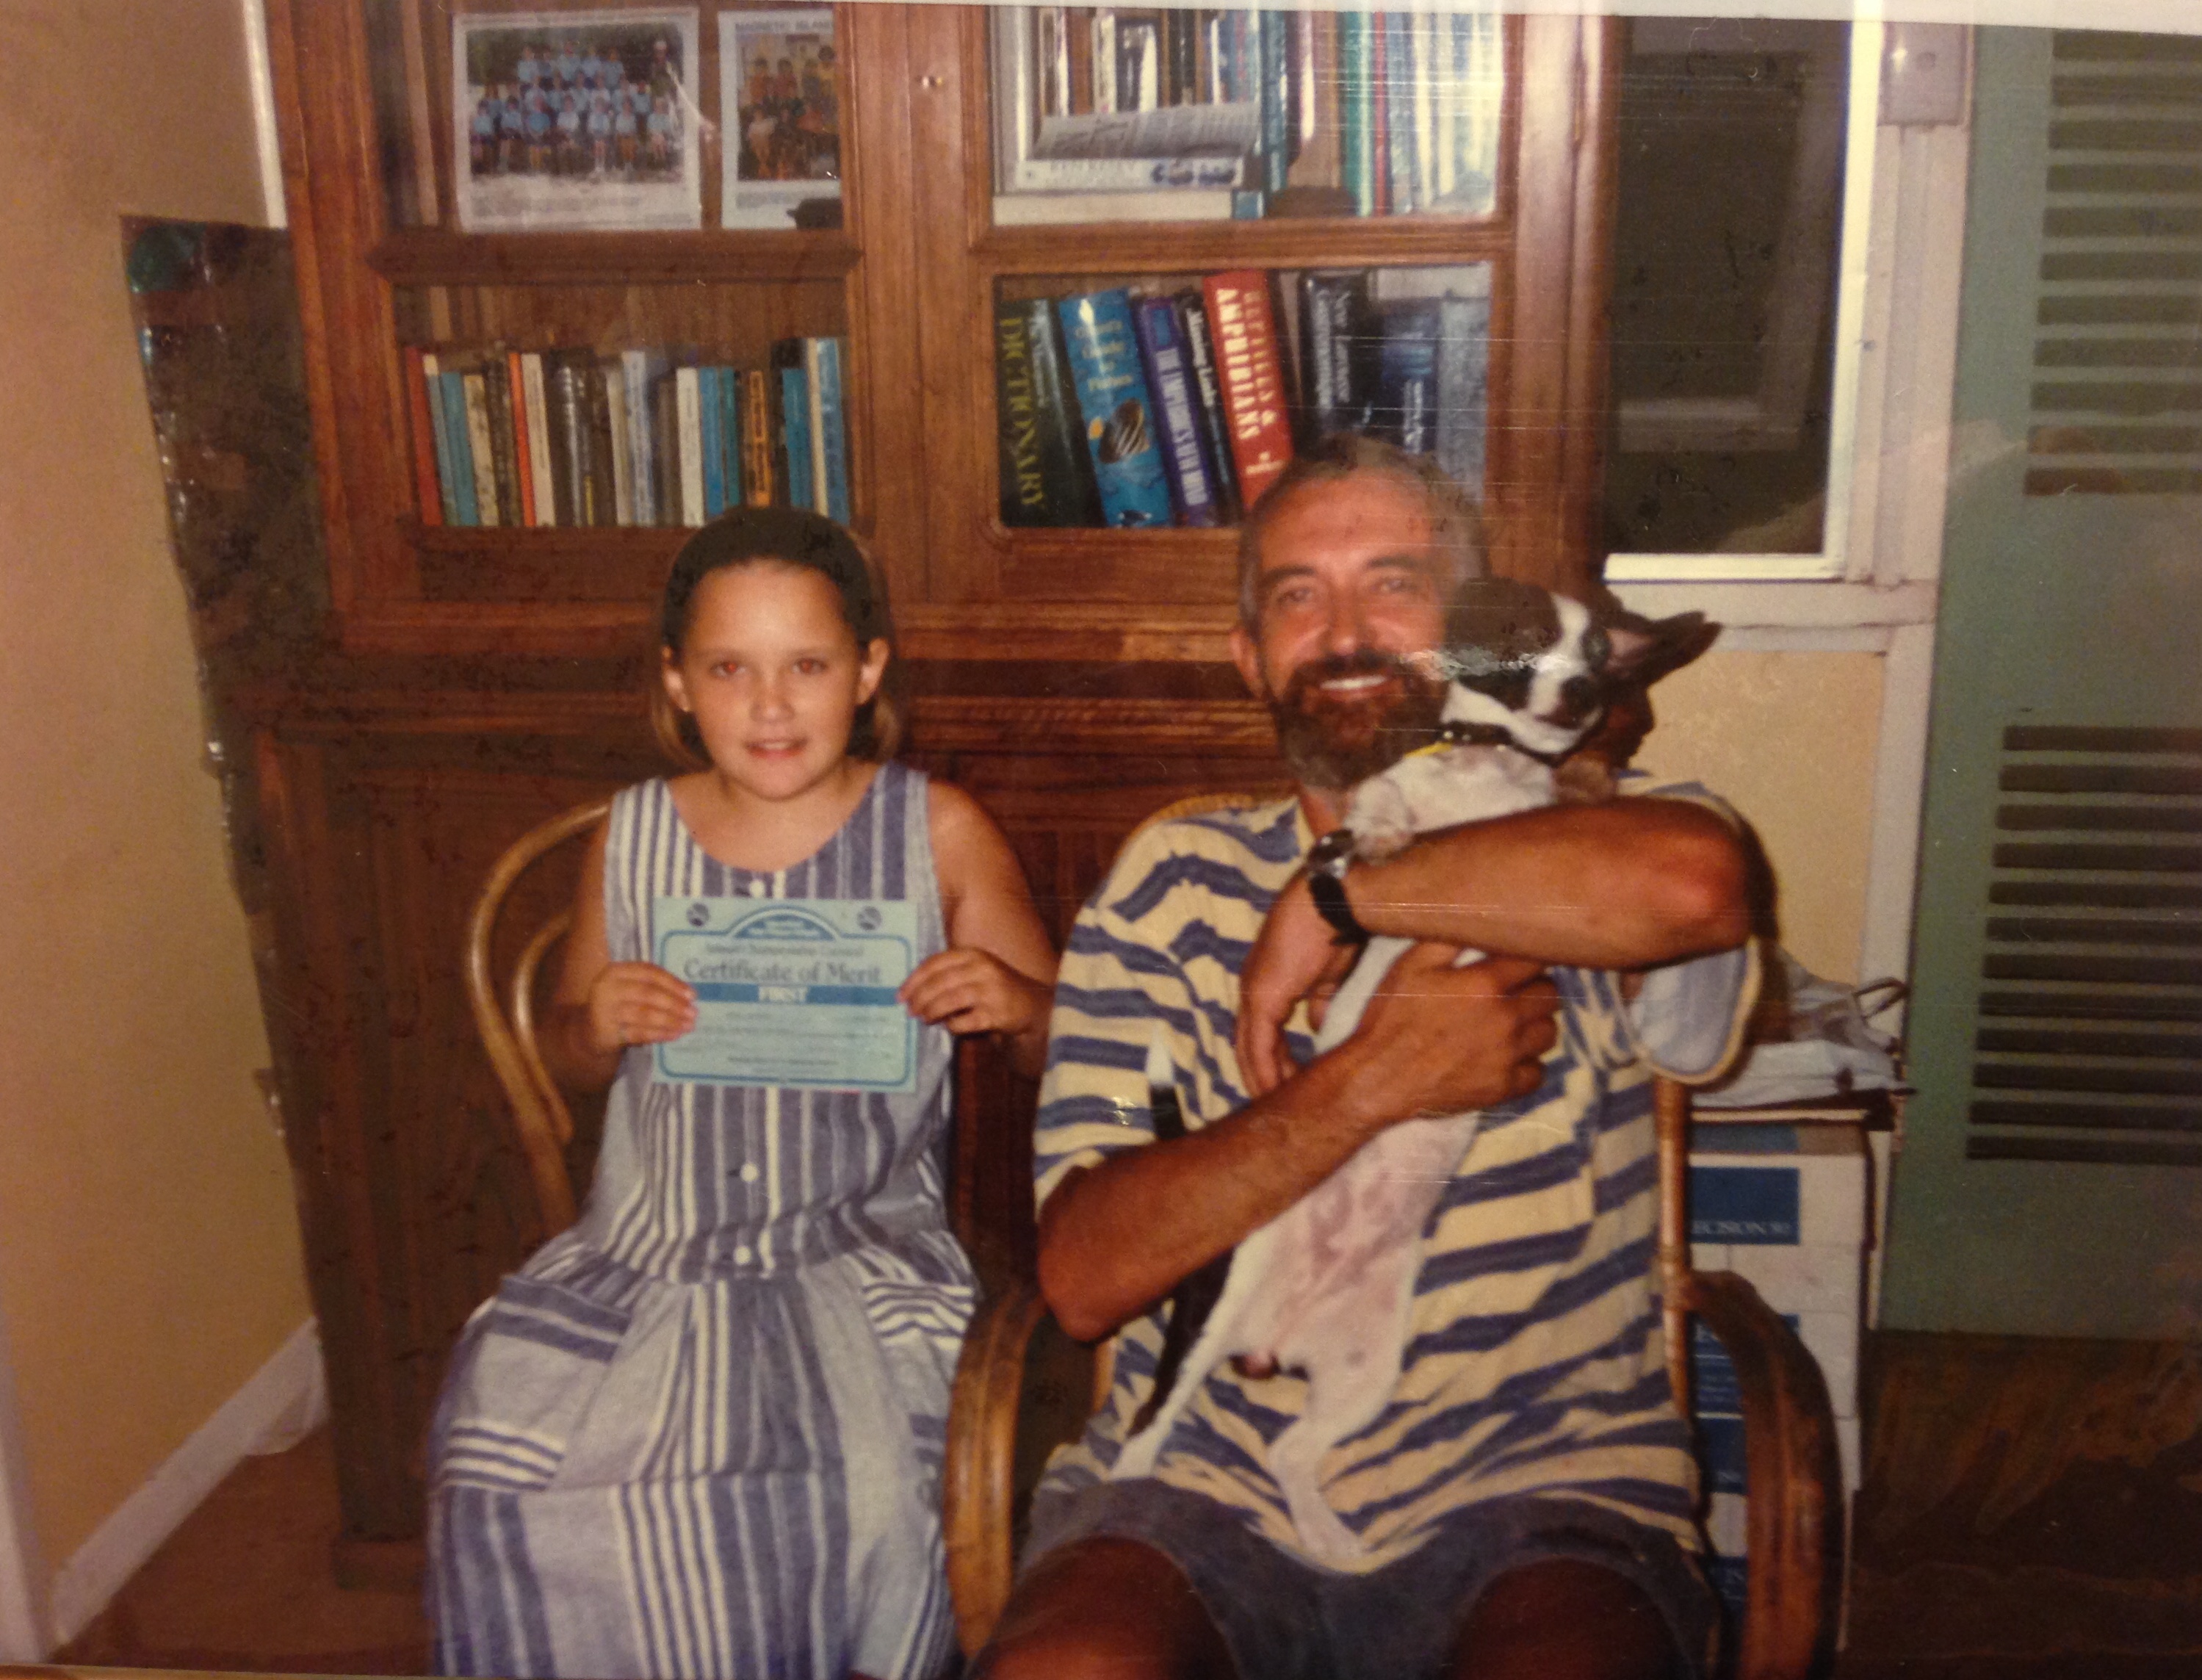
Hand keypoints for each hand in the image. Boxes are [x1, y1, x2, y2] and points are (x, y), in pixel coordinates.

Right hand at [585, 962, 695, 1055]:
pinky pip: (638, 1033)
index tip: (692, 994)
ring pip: (644, 1014)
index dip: (672, 983)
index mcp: (616, 971)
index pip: (648, 973)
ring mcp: (605, 1011)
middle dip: (674, 1004)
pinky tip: (674, 1035)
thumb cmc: (618, 1004)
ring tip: (688, 1026)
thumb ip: (652, 987)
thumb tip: (687, 995)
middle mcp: (607, 988)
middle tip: (693, 1013)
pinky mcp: (607, 1032)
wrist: (589, 1030)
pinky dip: (659, 1034)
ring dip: (670, 1020)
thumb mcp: (629, 988)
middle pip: (647, 994)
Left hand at [900, 947, 1051, 1039]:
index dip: (914, 979)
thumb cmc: (995, 987)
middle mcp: (982, 969)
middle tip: (910, 1010)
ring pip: (949, 1000)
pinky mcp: (997, 1014)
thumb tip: (911, 990)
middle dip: (919, 998)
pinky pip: (964, 1021)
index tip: (900, 995)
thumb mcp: (974, 971)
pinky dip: (952, 1025)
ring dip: (931, 1011)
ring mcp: (991, 991)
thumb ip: (948, 974)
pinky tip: (949, 1026)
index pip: (935, 963)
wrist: (1032, 1006)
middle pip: (939, 982)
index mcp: (973, 955)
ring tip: (924, 1019)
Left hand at [1239, 872, 1346, 1095]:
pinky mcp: (1260, 997)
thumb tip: (1318, 1029)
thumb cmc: (1334, 931)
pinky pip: (1258, 1045)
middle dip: (1262, 1078)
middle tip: (1278, 1108)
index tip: (1286, 1088)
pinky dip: (1264, 1071)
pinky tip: (1277, 1092)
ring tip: (1277, 1108)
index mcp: (1266, 985)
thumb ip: (1319, 1005)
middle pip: (1248, 1047)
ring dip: (1262, 1081)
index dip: (1272, 1063)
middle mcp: (1251, 991)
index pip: (1262, 1035)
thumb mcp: (1327, 978)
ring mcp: (1252, 994)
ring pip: (1248, 1050)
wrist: (1332, 903)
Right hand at [1336, 948, 1560, 1123]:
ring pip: (1550, 1033)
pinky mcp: (1503, 1088)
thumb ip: (1449, 940)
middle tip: (1515, 990)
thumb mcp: (1411, 965)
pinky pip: (1538, 1072)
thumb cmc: (1390, 1018)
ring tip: (1512, 1022)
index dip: (1528, 957)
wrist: (1377, 1078)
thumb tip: (1477, 920)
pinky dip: (1527, 1063)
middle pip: (1550, 995)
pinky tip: (1507, 1056)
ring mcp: (1507, 1056)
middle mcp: (1504, 1019)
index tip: (1516, 961)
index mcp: (1485, 984)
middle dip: (1536, 987)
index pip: (1536, 961)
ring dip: (1535, 1024)